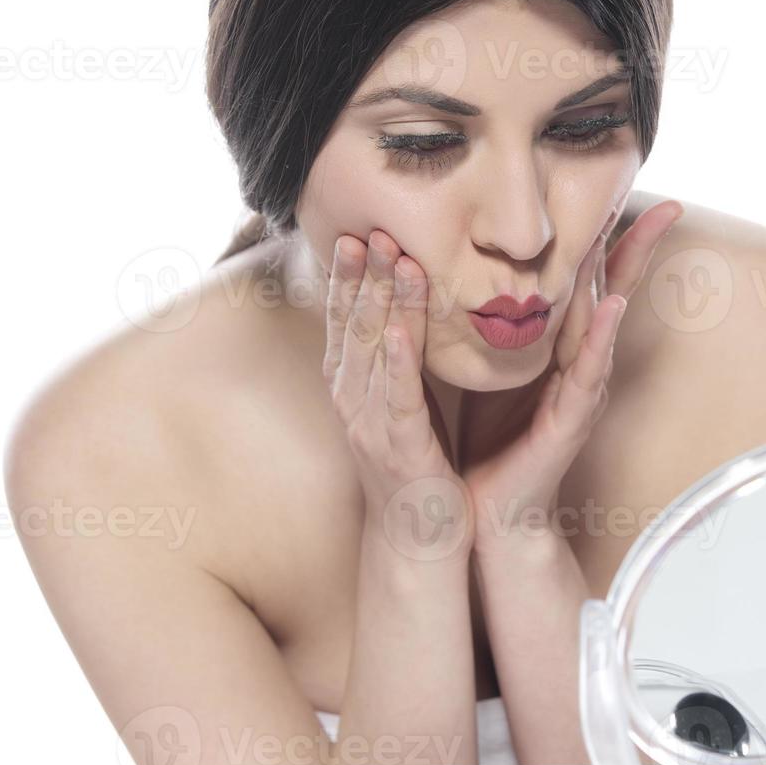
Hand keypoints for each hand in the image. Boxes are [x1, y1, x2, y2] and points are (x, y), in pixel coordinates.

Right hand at [325, 228, 470, 560]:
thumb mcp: (399, 401)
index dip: (348, 276)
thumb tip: (398, 309)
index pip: (346, 320)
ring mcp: (372, 425)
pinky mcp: (401, 449)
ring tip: (393, 258)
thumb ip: (394, 359)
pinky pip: (398, 398)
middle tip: (372, 226)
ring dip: (382, 302)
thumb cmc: (416, 464)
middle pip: (354, 326)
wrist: (419, 538)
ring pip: (374, 353)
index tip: (357, 231)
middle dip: (362, 274)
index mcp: (353, 387)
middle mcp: (353, 400)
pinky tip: (402, 330)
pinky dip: (399, 362)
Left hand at [460, 199, 685, 547]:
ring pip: (605, 320)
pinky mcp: (572, 418)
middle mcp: (581, 363)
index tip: (621, 190)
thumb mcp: (486, 368)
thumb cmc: (486, 439)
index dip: (605, 238)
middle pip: (611, 290)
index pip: (586, 281)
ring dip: (624, 276)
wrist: (484, 509)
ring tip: (646, 232)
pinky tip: (612, 306)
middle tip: (670, 202)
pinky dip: (603, 337)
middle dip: (638, 245)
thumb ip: (496, 328)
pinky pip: (589, 370)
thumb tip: (474, 272)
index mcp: (560, 347)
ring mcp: (583, 390)